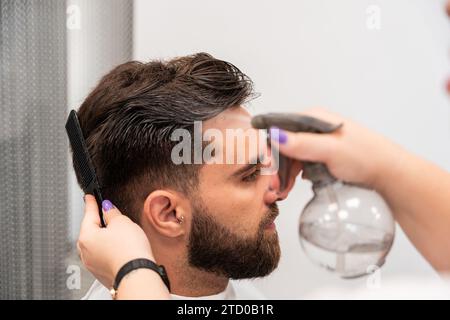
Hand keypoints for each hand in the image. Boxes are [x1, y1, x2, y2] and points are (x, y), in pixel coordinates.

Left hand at [77, 195, 154, 287]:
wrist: (136, 274)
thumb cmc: (128, 251)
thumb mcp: (122, 222)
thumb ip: (112, 213)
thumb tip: (108, 209)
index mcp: (86, 237)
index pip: (88, 214)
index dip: (91, 203)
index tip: (90, 197)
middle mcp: (85, 252)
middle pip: (92, 230)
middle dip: (100, 222)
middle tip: (109, 214)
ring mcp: (93, 264)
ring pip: (98, 244)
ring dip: (107, 237)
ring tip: (122, 234)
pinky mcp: (103, 272)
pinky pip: (104, 255)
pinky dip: (111, 249)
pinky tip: (121, 248)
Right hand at [271, 108, 405, 191]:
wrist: (388, 173)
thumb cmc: (366, 156)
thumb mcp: (331, 150)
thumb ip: (302, 144)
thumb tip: (275, 135)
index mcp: (313, 118)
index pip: (279, 128)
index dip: (269, 149)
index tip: (265, 169)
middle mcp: (313, 128)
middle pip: (282, 145)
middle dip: (276, 167)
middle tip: (274, 188)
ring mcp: (318, 142)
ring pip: (290, 157)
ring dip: (284, 174)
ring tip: (282, 192)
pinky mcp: (322, 155)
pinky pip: (300, 165)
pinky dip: (293, 177)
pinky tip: (292, 187)